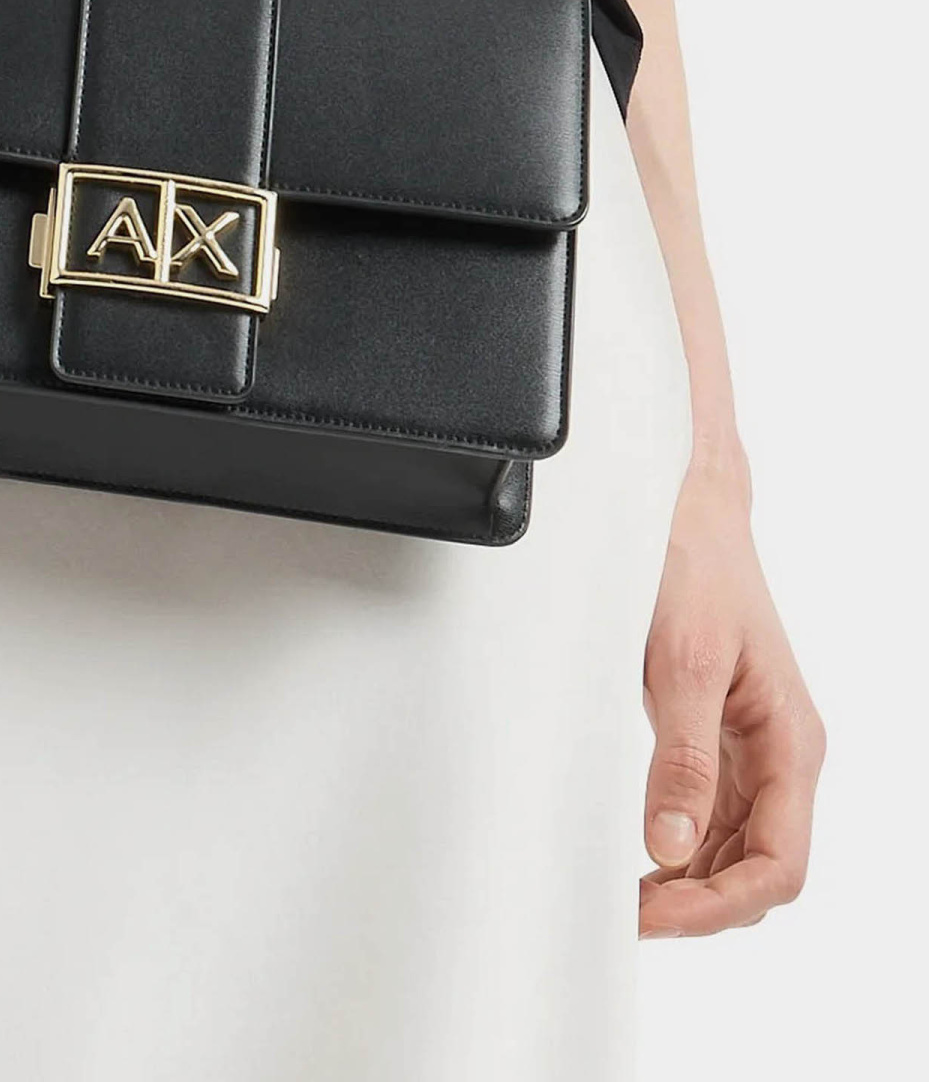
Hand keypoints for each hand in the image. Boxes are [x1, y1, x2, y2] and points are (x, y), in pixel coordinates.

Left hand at [638, 462, 824, 937]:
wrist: (685, 503)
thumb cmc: (694, 562)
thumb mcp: (682, 659)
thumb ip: (681, 757)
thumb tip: (671, 846)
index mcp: (791, 742)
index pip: (778, 865)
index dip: (720, 905)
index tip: (655, 914)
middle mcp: (779, 753)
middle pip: (759, 870)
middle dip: (701, 905)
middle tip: (627, 915)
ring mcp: (750, 746)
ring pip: (735, 849)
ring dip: (689, 883)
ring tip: (626, 897)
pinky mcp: (716, 733)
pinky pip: (711, 813)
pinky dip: (680, 845)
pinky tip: (639, 854)